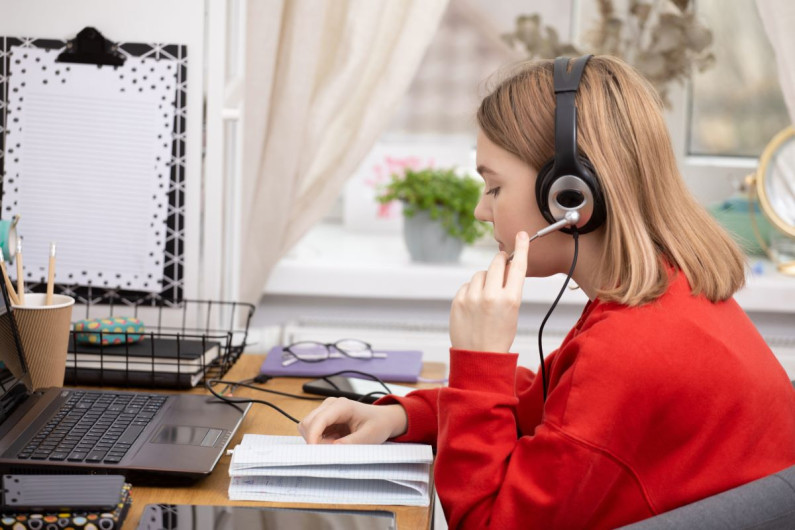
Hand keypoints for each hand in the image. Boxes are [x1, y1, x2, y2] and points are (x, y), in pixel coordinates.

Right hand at [298, 398, 407, 444]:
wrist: (383, 419)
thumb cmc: (378, 424)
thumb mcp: (368, 436)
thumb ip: (351, 443)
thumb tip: (332, 449)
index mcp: (341, 405)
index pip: (318, 420)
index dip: (313, 437)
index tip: (315, 453)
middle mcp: (330, 404)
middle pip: (308, 423)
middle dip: (315, 440)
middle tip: (333, 449)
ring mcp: (326, 410)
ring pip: (307, 427)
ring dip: (317, 440)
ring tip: (337, 444)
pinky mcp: (325, 417)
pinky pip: (313, 430)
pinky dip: (319, 440)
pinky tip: (335, 441)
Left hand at [449, 231, 529, 351]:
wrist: (479, 357)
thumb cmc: (499, 336)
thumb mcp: (513, 313)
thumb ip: (510, 289)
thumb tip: (507, 267)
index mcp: (511, 300)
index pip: (518, 267)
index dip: (521, 249)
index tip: (521, 235)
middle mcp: (491, 296)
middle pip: (497, 263)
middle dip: (501, 262)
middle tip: (502, 264)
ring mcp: (472, 298)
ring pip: (481, 274)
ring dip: (485, 280)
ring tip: (486, 298)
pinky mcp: (458, 300)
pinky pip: (467, 285)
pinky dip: (471, 290)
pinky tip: (474, 305)